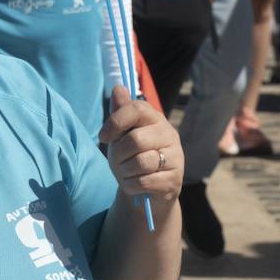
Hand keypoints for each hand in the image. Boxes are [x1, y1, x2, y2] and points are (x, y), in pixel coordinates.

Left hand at [98, 86, 182, 204]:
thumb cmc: (131, 157)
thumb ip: (120, 113)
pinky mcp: (174, 181)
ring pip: (141, 162)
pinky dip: (130, 185)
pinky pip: (144, 182)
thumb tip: (118, 88)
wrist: (147, 191)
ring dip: (124, 171)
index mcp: (156, 119)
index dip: (116, 121)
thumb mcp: (121, 135)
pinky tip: (133, 185)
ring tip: (125, 173)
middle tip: (116, 161)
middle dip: (118, 154)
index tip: (103, 137)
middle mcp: (170, 135)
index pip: (137, 109)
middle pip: (136, 140)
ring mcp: (176, 158)